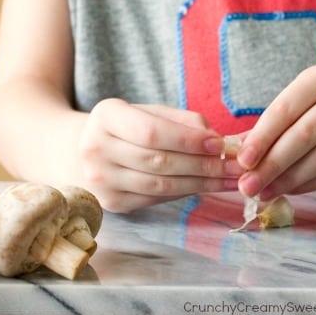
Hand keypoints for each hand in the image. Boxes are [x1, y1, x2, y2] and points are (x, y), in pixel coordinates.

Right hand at [77, 98, 243, 212]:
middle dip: (203, 165)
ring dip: (201, 184)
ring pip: (160, 185)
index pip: (152, 132)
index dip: (188, 140)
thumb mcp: (148, 111)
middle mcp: (96, 149)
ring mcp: (101, 181)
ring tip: (229, 179)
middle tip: (235, 166)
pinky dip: (186, 193)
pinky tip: (207, 187)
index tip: (220, 144)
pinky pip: (156, 199)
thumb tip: (217, 140)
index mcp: (105, 116)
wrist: (81, 150)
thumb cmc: (126, 126)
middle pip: (159, 162)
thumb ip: (181, 120)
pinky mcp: (111, 203)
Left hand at [236, 65, 315, 198]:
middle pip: (305, 135)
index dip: (262, 138)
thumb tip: (234, 157)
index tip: (242, 162)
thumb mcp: (295, 107)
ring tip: (266, 192)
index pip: (285, 109)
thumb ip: (267, 129)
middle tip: (248, 186)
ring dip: (290, 179)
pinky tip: (291, 190)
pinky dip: (311, 184)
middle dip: (273, 164)